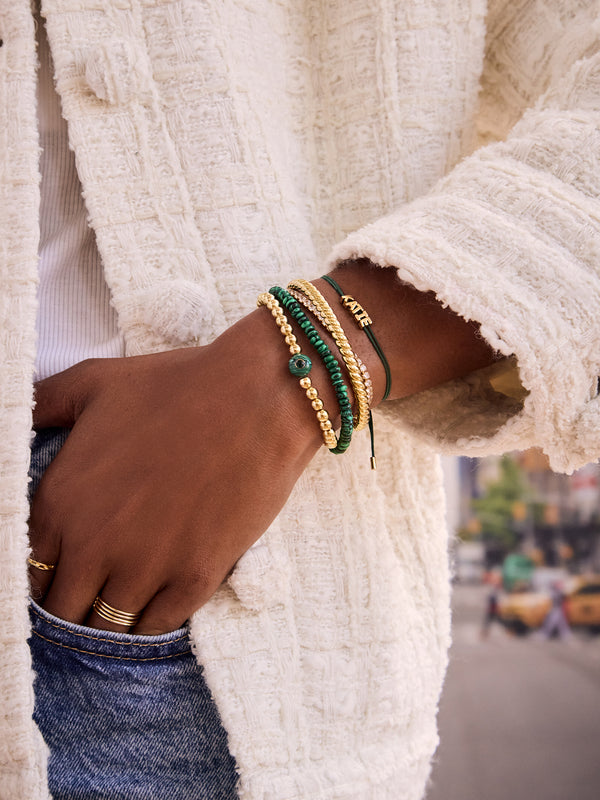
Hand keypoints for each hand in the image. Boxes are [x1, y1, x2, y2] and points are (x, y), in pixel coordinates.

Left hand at [28, 310, 320, 633]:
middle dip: (76, 600)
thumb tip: (18, 420)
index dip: (46, 572)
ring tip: (126, 593)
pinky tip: (159, 595)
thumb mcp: (95, 382)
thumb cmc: (176, 385)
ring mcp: (146, 566)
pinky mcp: (195, 578)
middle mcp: (94, 544)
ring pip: (108, 626)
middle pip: (63, 609)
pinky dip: (153, 617)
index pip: (30, 570)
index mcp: (61, 501)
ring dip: (112, 615)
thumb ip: (43, 404)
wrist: (257, 397)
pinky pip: (158, 625)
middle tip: (95, 585)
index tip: (65, 566)